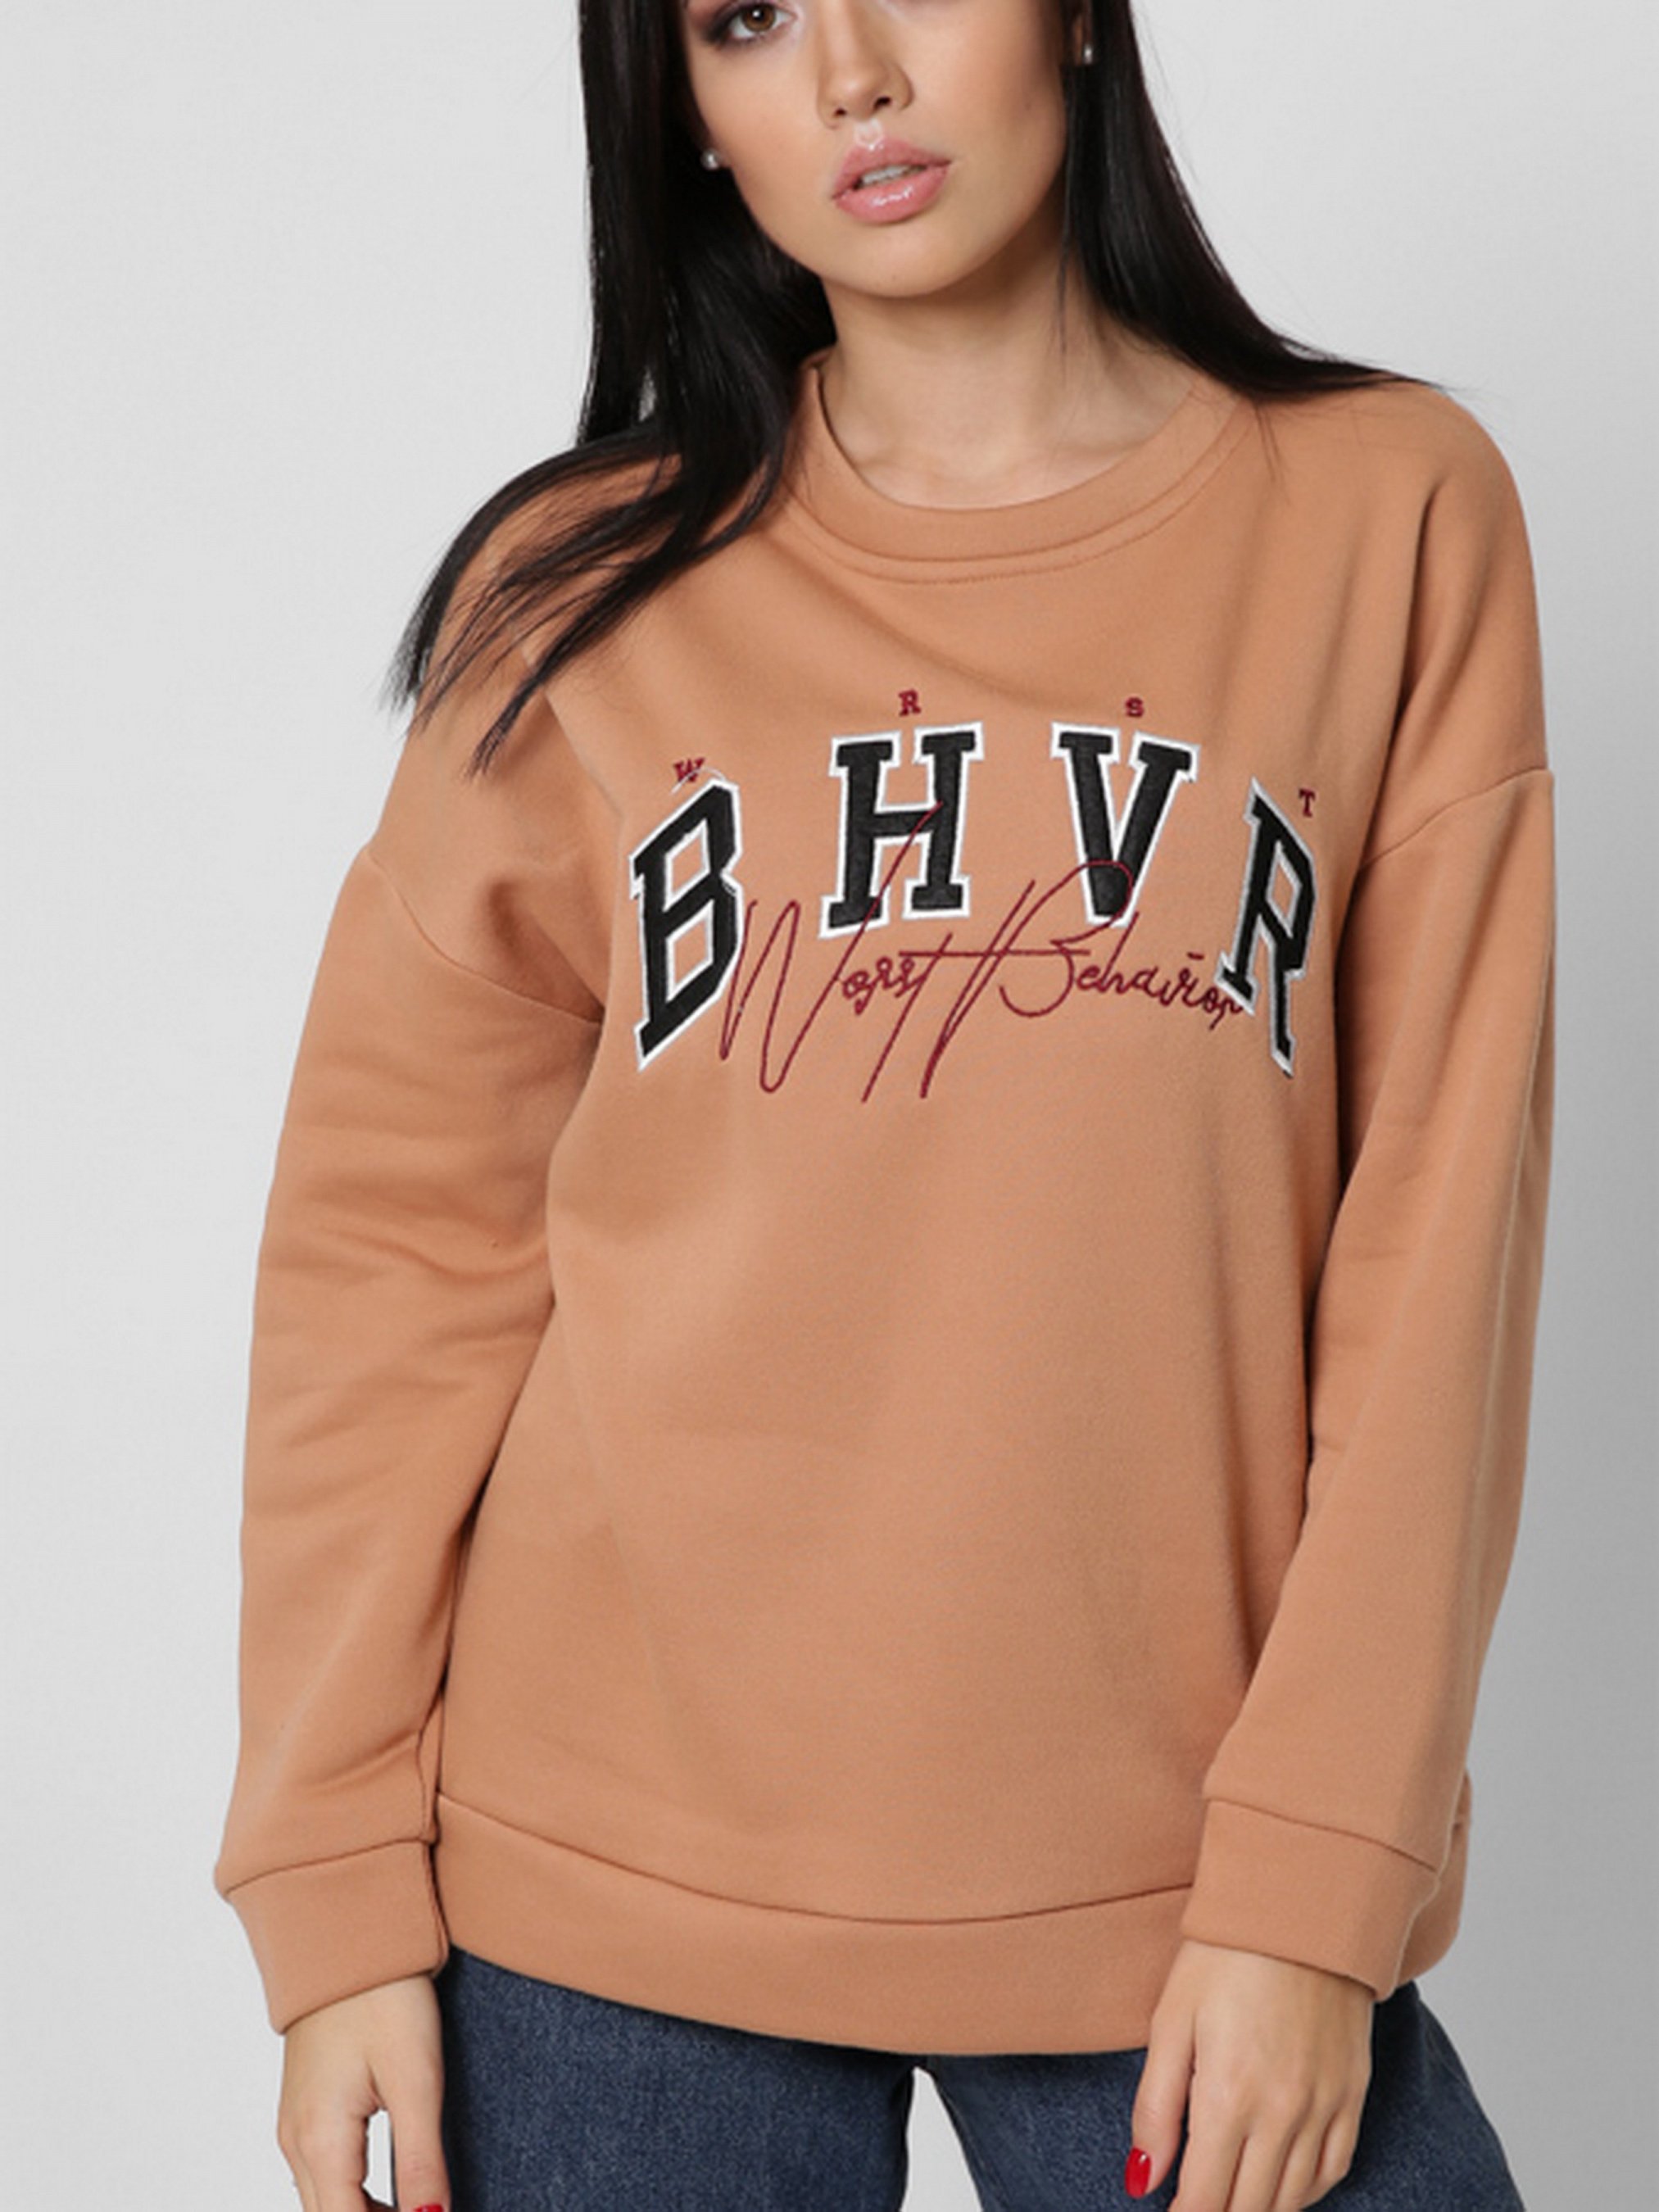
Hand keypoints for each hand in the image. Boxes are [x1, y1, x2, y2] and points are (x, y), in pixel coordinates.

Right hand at [276, 1972, 451, 2211]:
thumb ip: (419, 2159)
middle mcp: (296, 2142)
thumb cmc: (383, 1994)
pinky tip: (392, 2187)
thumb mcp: (415, 2077)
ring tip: (419, 2205)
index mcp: (321, 2141)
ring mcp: (295, 2126)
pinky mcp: (305, 2108)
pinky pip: (323, 2174)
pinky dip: (354, 2194)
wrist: (345, 1931)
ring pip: (324, 2203)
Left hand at [1128, 1938, 1373, 2210]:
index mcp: (1229, 2096)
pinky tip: (1280, 2187)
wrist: (1299, 1907)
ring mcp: (1324, 2106)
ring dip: (1257, 2209)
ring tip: (1228, 2199)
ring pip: (1291, 2199)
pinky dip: (1304, 2192)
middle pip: (1248, 2208)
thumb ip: (1155, 2108)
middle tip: (1193, 2207)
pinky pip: (1333, 2170)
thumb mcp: (1170, 2020)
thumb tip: (1142, 2179)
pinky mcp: (1353, 2093)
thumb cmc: (1225, 1954)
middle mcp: (1283, 2113)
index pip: (1204, 2200)